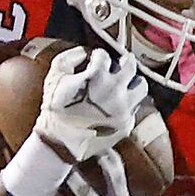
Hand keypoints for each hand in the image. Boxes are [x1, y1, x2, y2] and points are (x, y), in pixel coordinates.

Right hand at [33, 46, 148, 162]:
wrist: (60, 142)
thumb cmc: (55, 111)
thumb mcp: (54, 77)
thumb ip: (69, 58)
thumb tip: (84, 52)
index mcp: (97, 79)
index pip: (104, 56)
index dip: (97, 55)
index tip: (95, 59)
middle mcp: (115, 93)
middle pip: (131, 66)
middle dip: (124, 61)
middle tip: (120, 62)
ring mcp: (123, 110)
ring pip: (141, 87)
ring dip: (132, 82)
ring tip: (123, 84)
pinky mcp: (126, 124)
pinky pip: (135, 107)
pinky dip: (127, 102)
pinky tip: (116, 104)